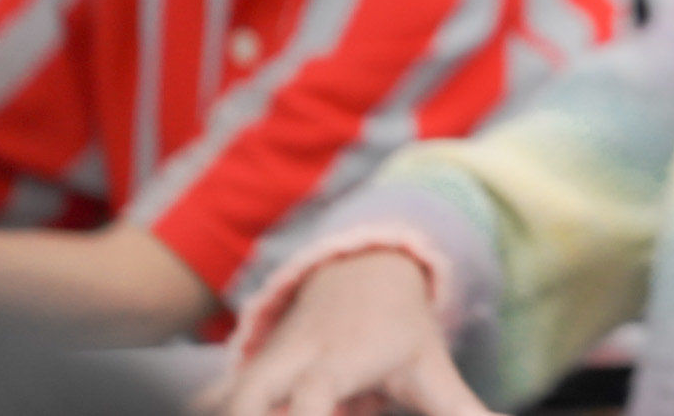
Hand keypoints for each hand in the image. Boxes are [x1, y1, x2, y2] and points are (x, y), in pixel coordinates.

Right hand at [211, 250, 489, 415]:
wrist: (360, 271)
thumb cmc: (399, 331)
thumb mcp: (431, 368)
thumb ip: (460, 410)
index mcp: (343, 357)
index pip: (317, 390)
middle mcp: (294, 358)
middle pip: (248, 396)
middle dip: (252, 414)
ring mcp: (261, 363)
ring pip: (226, 398)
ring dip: (242, 410)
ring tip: (264, 410)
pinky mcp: (241, 373)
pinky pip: (214, 397)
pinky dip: (220, 411)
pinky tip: (218, 413)